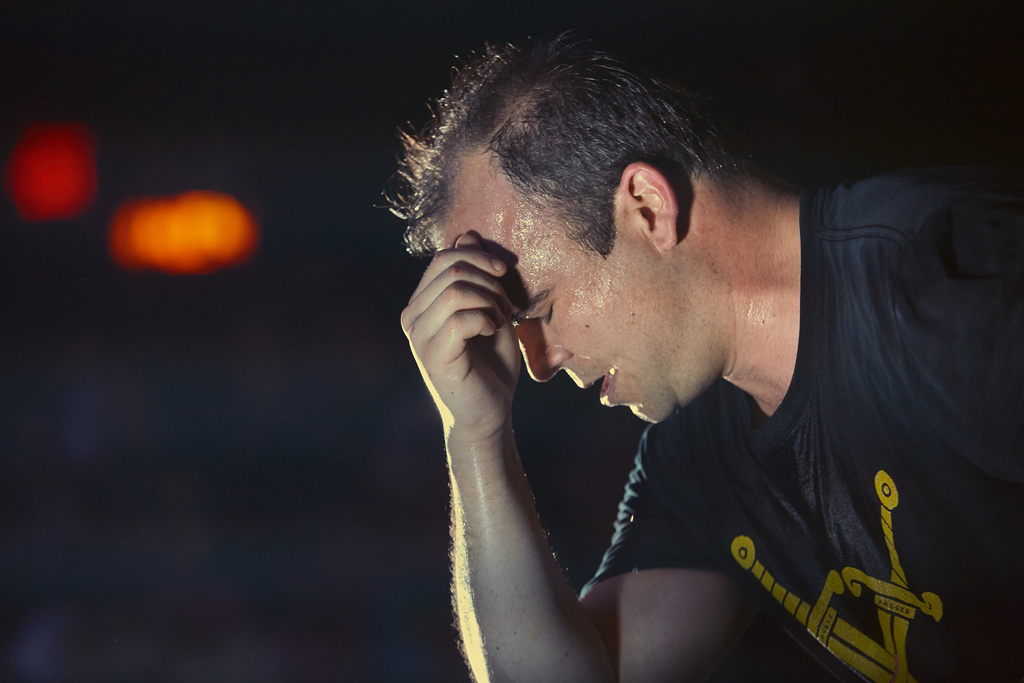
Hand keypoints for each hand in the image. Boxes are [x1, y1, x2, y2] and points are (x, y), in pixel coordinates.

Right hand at [401, 232, 520, 446]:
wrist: (488, 414)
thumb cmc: (491, 365)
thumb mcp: (489, 310)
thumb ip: (476, 275)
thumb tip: (465, 235)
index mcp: (422, 303)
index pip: (444, 257)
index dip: (480, 260)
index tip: (503, 281)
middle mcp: (412, 316)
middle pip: (449, 267)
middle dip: (488, 279)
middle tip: (506, 305)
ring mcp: (419, 336)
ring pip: (455, 289)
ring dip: (489, 300)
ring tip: (499, 320)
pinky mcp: (434, 355)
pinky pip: (460, 317)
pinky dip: (485, 319)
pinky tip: (491, 332)